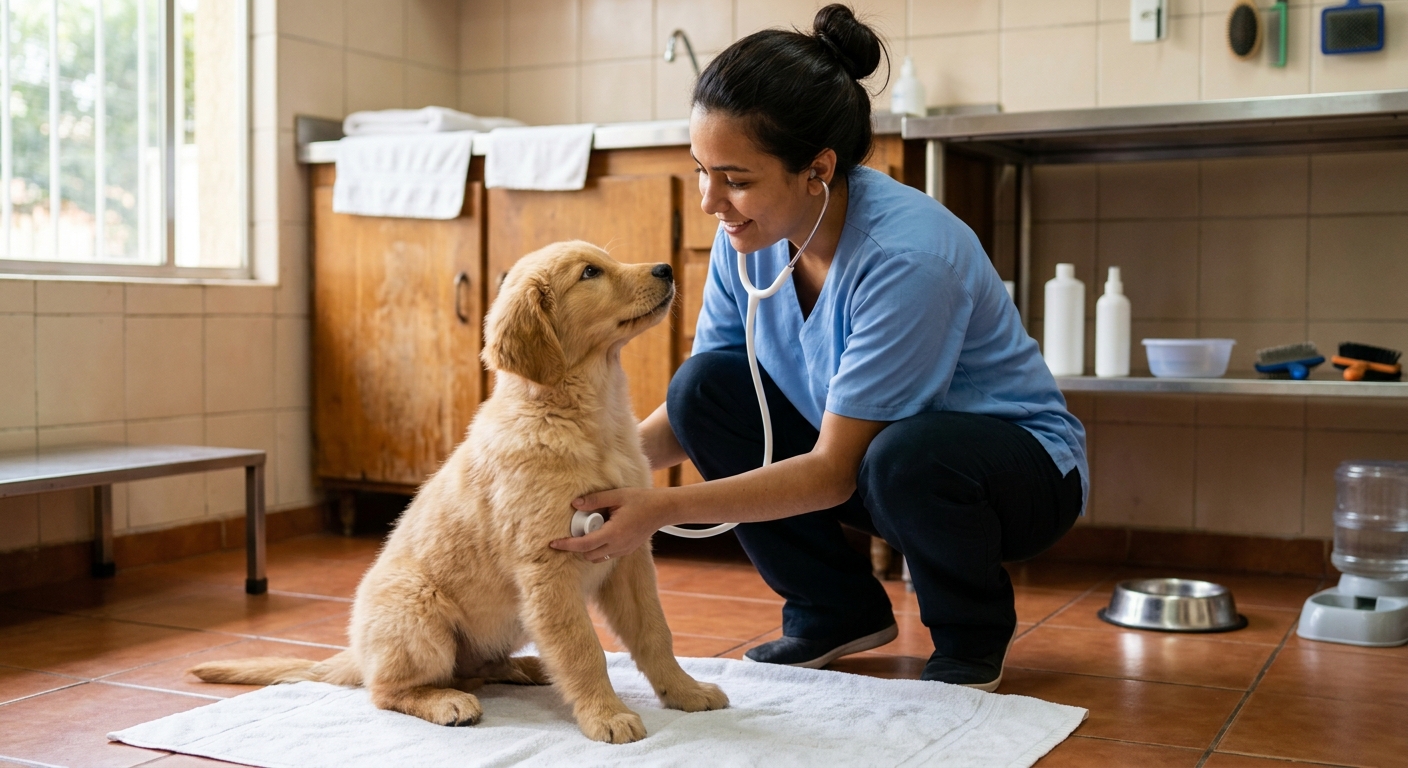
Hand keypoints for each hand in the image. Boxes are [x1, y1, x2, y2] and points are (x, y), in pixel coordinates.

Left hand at [549, 488, 670, 563]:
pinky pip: (607, 555)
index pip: (583, 545)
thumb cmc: (641, 500)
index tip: (553, 543)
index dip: (566, 545)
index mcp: (614, 533)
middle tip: (573, 532)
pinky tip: (600, 533)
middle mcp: (618, 546)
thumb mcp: (617, 496)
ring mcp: (623, 550)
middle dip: (576, 547)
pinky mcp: (627, 551)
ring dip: (587, 549)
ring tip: (587, 532)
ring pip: (597, 558)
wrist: (662, 509)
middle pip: (587, 555)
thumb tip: (574, 504)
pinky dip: (598, 549)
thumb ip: (595, 500)